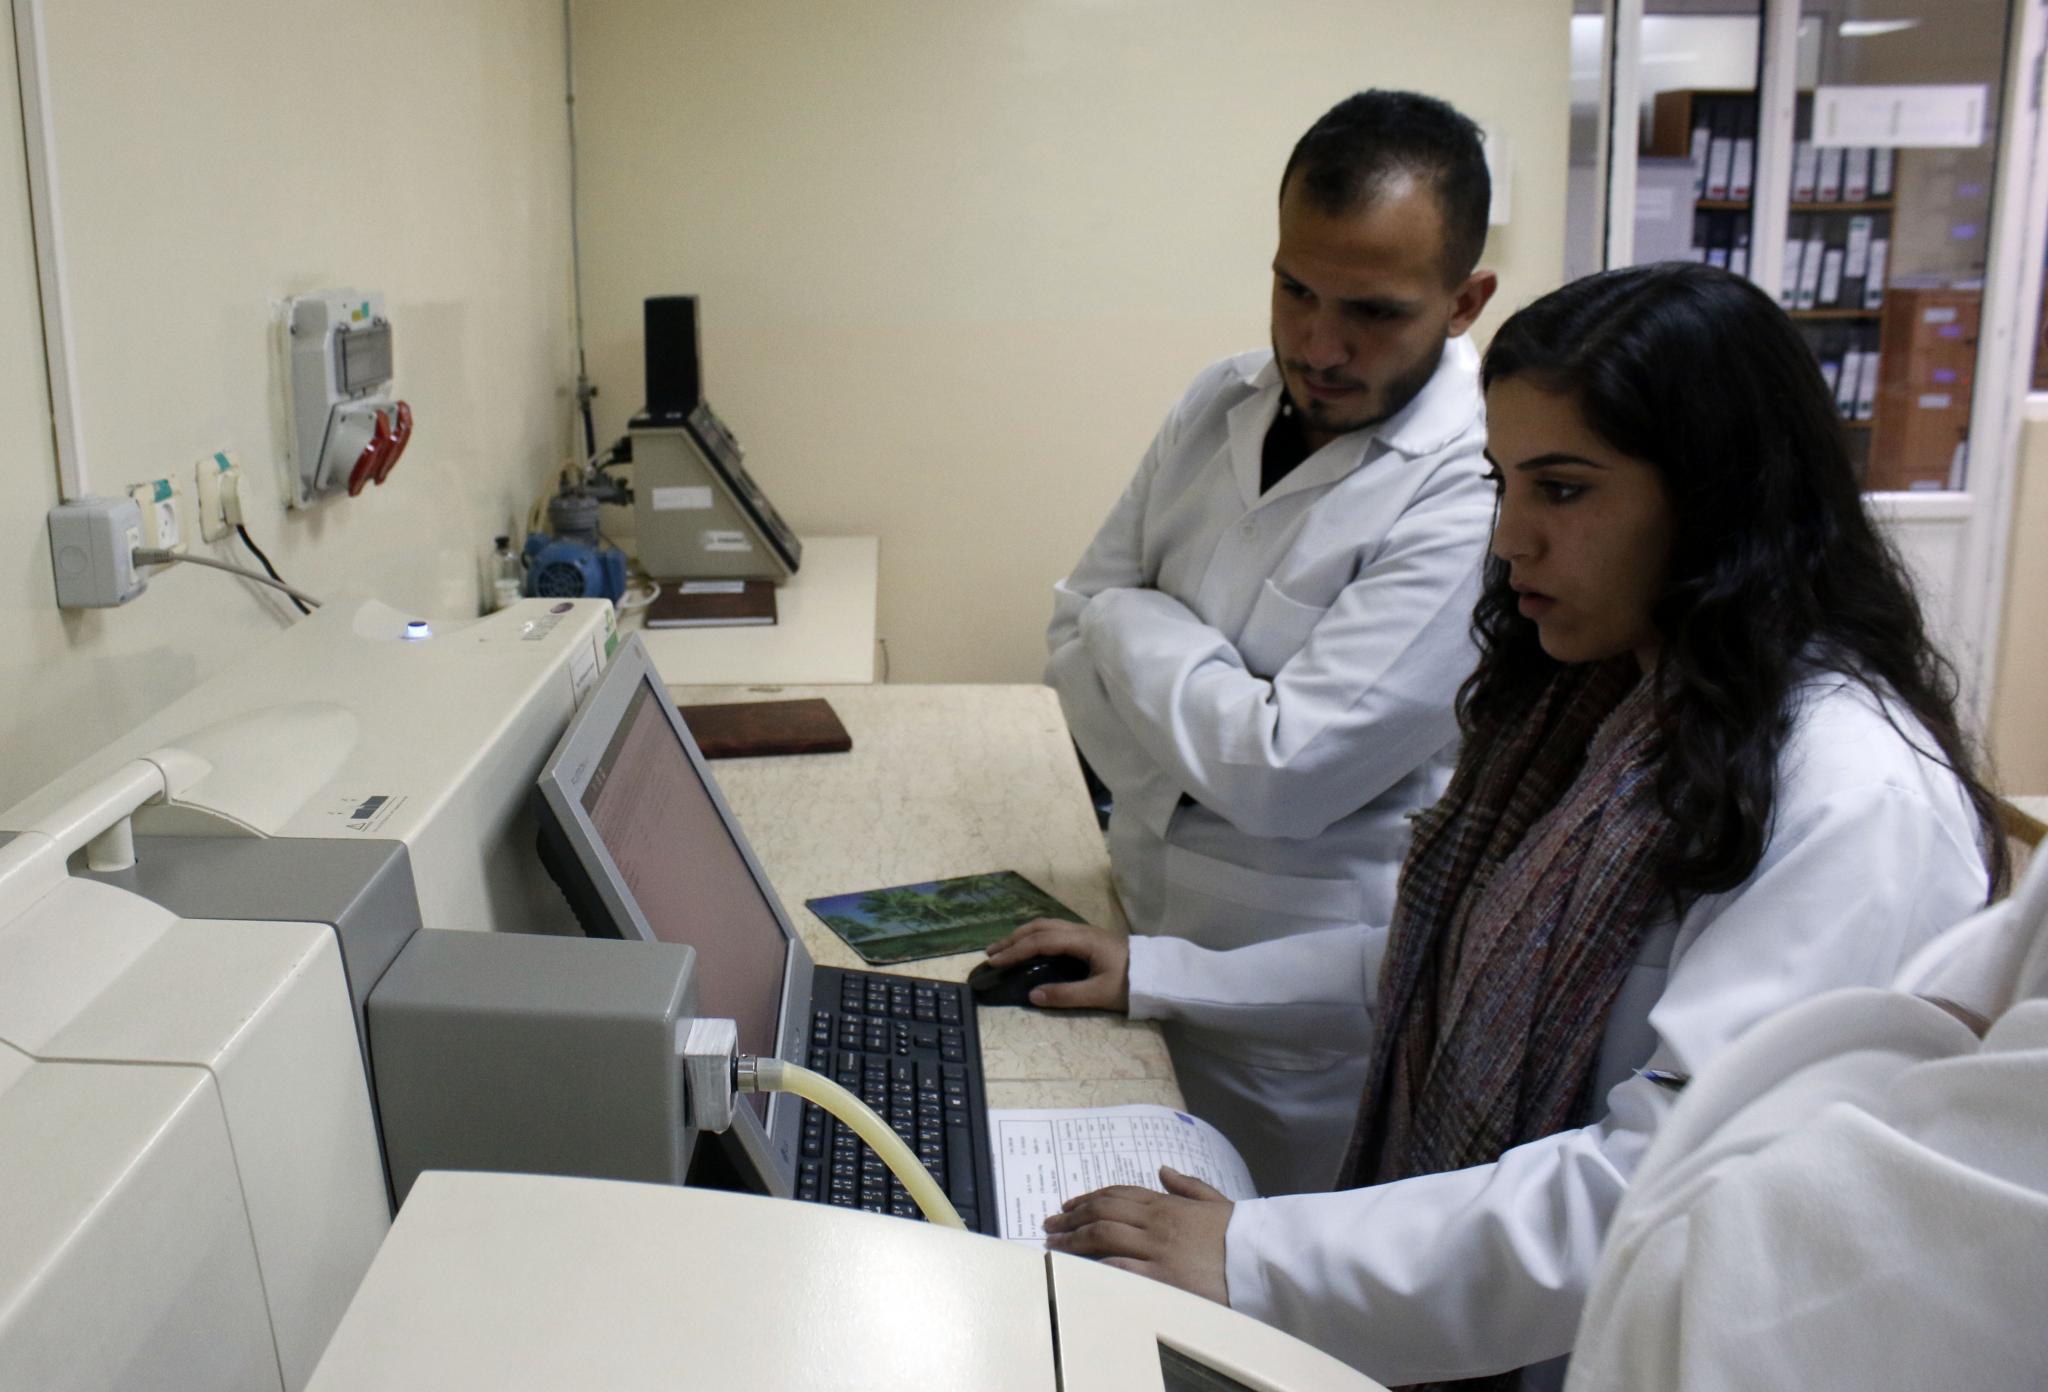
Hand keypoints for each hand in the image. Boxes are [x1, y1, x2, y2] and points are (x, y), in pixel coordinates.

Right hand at [982, 917, 1130, 1010]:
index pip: (1041, 941)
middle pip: (1040, 927)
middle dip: (1014, 939)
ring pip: (1047, 926)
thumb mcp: (1099, 995)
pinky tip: (1031, 947)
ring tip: (1005, 948)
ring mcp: (1085, 933)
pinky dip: (1036, 936)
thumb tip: (1032, 996)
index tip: (996, 962)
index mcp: (1082, 940)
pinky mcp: (1089, 939)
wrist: (1161, 975)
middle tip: (992, 953)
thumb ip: (1065, 995)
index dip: (1016, 950)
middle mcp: (1081, 931)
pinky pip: (1055, 930)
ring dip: (1024, 935)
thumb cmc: (1131, 985)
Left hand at [1041, 1167, 1231, 1304]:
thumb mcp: (1214, 1201)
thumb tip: (1162, 1169)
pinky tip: (1078, 1266)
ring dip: (1073, 1239)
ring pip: (1103, 1236)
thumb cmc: (1240, 1235)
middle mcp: (1157, 1223)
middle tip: (1050, 1225)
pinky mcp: (1161, 1279)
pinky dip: (1095, 1265)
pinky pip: (1120, 1268)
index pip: (1117, 1195)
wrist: (1262, 1262)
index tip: (1068, 1207)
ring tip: (1054, 1245)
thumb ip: (1186, 1185)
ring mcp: (1157, 1250)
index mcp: (1168, 1204)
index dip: (1088, 1199)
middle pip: (1102, 1213)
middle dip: (1071, 1218)